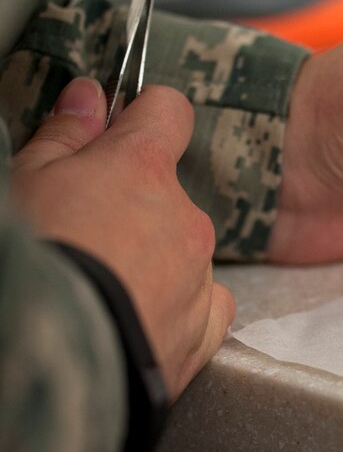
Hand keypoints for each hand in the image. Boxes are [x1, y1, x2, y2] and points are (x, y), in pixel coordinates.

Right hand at [11, 77, 234, 399]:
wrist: (52, 355)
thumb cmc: (35, 257)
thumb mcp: (27, 181)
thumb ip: (67, 135)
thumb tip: (90, 96)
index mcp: (143, 169)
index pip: (169, 112)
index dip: (147, 115)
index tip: (125, 129)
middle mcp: (186, 216)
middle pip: (170, 193)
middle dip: (136, 205)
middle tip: (88, 233)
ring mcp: (200, 274)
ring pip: (185, 250)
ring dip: (154, 258)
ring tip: (102, 286)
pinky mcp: (203, 330)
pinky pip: (206, 304)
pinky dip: (180, 306)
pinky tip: (143, 315)